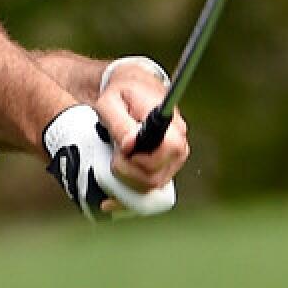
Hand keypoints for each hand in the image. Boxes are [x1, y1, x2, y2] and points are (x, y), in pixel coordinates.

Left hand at [93, 57, 189, 208]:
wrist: (134, 89)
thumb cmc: (122, 93)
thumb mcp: (111, 102)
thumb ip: (120, 122)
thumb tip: (130, 145)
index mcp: (170, 124)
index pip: (169, 151)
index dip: (142, 159)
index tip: (123, 151)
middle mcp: (178, 146)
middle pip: (156, 176)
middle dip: (127, 172)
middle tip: (114, 155)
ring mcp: (172, 161)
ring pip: (151, 187)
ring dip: (126, 181)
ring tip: (115, 161)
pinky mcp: (163, 170)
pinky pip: (149, 191)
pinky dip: (128, 196)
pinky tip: (110, 198)